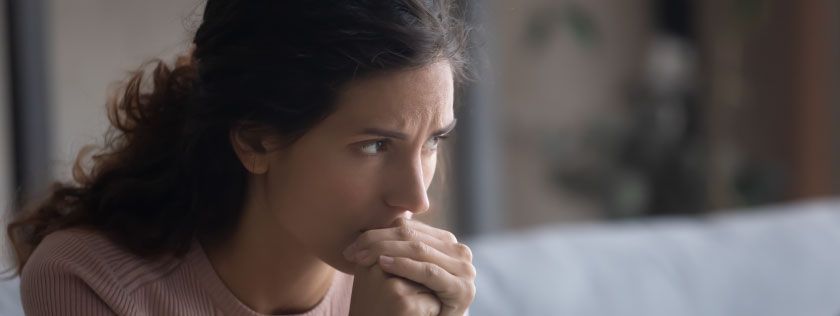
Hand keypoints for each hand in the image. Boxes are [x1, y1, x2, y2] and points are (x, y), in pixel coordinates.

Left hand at [344, 217, 475, 315]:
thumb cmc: (415, 303)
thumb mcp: (405, 271)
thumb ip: (398, 247)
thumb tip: (368, 223)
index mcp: (446, 241)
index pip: (408, 228)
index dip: (377, 233)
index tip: (352, 245)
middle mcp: (459, 251)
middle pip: (412, 237)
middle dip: (378, 242)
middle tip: (352, 251)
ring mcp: (464, 269)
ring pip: (419, 251)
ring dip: (386, 250)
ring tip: (362, 257)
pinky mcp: (462, 288)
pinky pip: (429, 272)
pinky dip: (405, 266)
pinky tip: (383, 265)